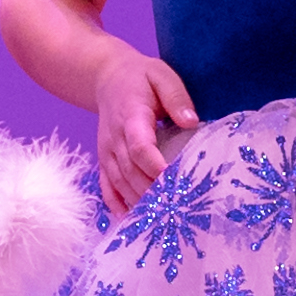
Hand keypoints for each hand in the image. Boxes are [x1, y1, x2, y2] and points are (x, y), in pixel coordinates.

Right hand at [91, 48, 199, 215]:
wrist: (107, 78)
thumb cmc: (140, 77)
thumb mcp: (161, 75)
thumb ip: (176, 97)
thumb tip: (191, 122)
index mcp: (131, 116)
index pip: (140, 146)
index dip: (155, 166)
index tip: (173, 182)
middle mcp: (115, 138)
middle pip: (130, 170)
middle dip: (151, 191)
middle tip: (175, 209)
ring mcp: (107, 151)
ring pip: (120, 182)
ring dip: (137, 201)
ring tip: (159, 219)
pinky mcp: (104, 159)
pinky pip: (106, 185)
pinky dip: (115, 204)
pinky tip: (128, 220)